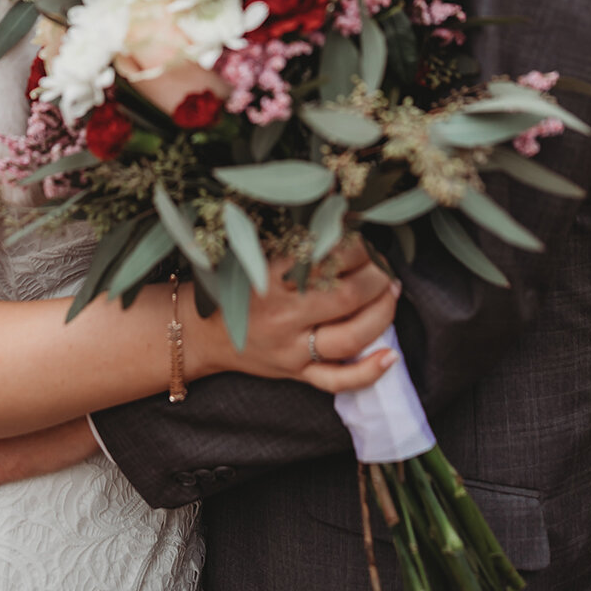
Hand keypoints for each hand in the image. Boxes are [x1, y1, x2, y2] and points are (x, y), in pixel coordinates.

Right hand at [195, 238, 400, 394]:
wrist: (199, 332)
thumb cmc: (231, 286)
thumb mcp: (254, 255)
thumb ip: (294, 240)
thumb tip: (336, 210)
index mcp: (270, 277)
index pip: (326, 259)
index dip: (356, 248)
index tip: (366, 238)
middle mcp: (283, 314)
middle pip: (345, 296)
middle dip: (376, 277)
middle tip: (385, 266)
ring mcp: (291, 348)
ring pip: (350, 336)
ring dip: (381, 313)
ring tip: (391, 293)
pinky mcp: (297, 372)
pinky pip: (337, 380)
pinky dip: (369, 371)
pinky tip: (390, 356)